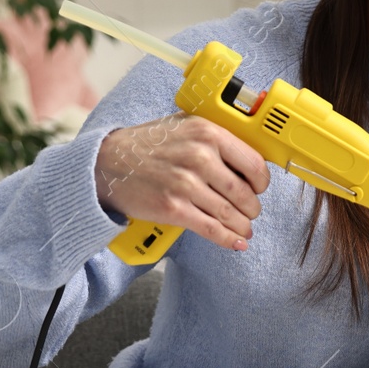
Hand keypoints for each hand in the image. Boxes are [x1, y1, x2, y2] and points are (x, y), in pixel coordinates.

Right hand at [94, 114, 269, 251]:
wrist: (107, 163)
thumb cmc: (147, 144)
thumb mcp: (184, 124)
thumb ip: (214, 135)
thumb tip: (246, 152)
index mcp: (207, 133)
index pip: (253, 163)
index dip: (262, 182)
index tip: (260, 189)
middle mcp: (200, 157)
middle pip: (244, 192)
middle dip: (252, 208)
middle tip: (252, 211)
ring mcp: (185, 184)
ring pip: (230, 213)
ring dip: (242, 226)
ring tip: (245, 229)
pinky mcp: (173, 208)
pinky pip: (210, 228)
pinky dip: (227, 238)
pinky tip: (236, 242)